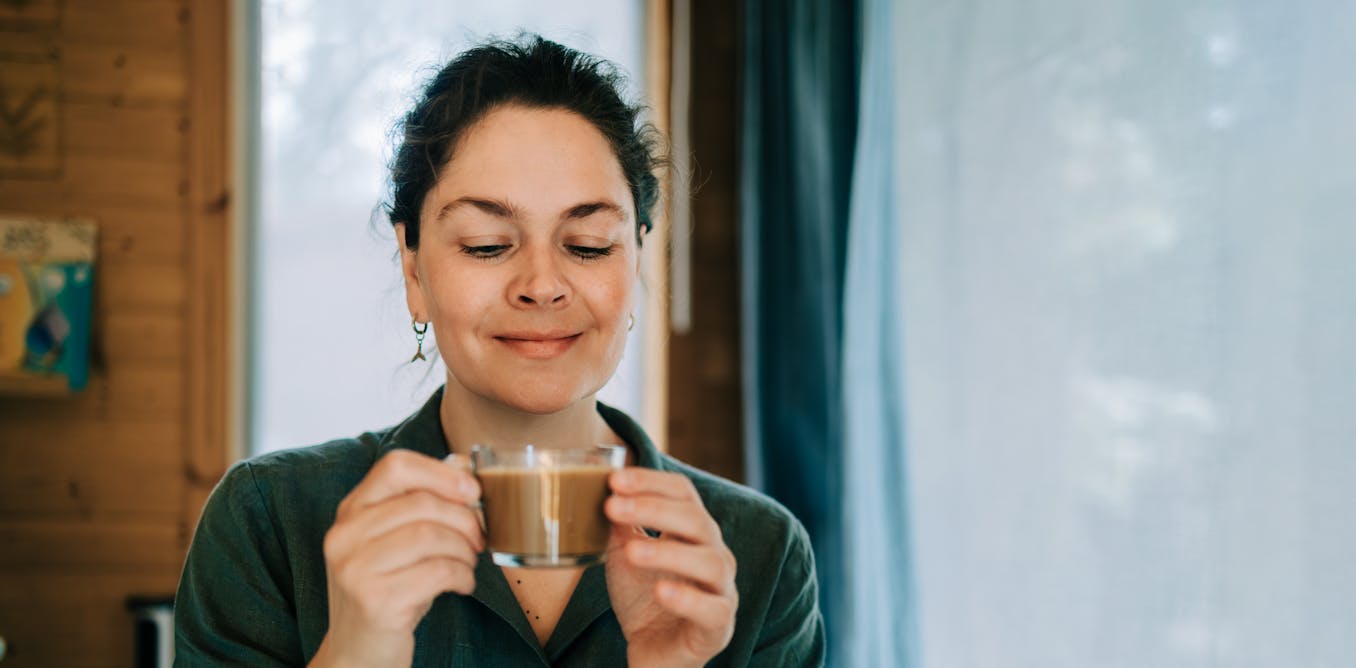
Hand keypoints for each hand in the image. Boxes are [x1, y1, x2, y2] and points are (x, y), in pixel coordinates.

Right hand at [309, 450, 483, 667]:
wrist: (358, 653)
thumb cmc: (388, 589)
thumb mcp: (394, 543)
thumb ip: (419, 506)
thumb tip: (464, 471)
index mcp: (350, 512)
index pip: (395, 466)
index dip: (441, 473)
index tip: (472, 491)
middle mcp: (344, 536)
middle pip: (422, 504)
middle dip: (464, 520)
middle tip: (478, 540)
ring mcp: (355, 569)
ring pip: (431, 536)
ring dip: (464, 551)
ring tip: (467, 564)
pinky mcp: (375, 601)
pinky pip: (437, 572)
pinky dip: (462, 577)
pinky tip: (461, 586)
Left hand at [603, 468, 737, 667]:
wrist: (652, 652)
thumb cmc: (645, 599)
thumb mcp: (625, 554)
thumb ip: (621, 524)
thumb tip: (606, 488)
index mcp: (694, 531)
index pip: (683, 492)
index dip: (652, 481)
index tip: (614, 480)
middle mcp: (715, 554)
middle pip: (697, 520)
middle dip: (654, 509)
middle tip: (613, 507)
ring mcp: (721, 590)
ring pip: (710, 562)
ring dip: (668, 552)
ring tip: (631, 552)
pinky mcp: (719, 626)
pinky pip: (712, 609)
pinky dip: (687, 598)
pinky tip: (660, 591)